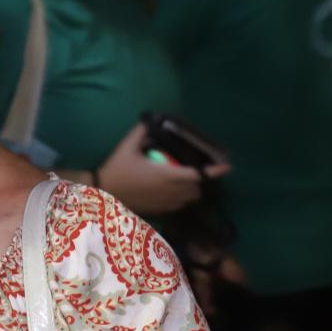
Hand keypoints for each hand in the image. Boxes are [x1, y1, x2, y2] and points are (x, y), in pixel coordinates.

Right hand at [96, 123, 227, 215]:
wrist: (104, 193)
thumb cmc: (117, 169)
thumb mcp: (127, 147)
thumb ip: (140, 132)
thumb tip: (151, 120)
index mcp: (168, 174)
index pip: (199, 174)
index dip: (215, 171)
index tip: (227, 167)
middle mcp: (172, 190)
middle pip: (198, 188)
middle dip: (202, 180)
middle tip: (200, 170)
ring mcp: (166, 202)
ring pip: (190, 198)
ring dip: (193, 190)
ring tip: (189, 181)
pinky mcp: (159, 210)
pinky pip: (179, 205)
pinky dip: (182, 198)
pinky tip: (174, 191)